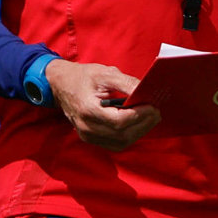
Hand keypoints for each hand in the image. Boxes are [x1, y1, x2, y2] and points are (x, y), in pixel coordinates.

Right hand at [45, 59, 161, 150]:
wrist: (61, 85)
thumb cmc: (83, 76)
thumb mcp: (105, 73)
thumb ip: (126, 82)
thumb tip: (146, 90)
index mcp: (88, 110)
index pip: (119, 121)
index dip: (139, 115)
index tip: (153, 106)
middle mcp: (86, 128)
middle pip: (122, 135)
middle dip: (143, 125)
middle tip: (157, 112)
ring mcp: (87, 136)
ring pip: (120, 143)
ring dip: (139, 132)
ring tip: (151, 118)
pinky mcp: (91, 138)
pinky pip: (114, 143)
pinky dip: (129, 136)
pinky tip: (139, 124)